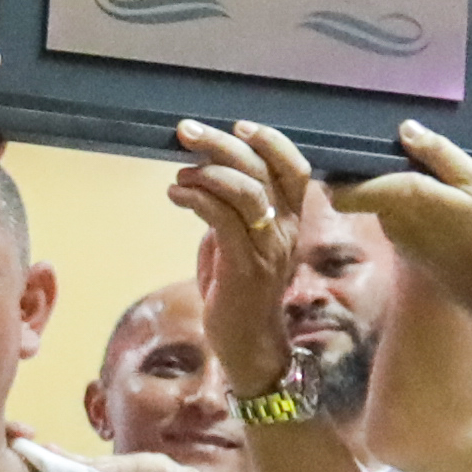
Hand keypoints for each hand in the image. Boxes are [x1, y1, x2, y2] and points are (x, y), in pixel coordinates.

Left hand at [164, 120, 315, 403]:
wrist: (249, 345)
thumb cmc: (239, 292)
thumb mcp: (239, 244)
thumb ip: (231, 212)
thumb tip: (205, 179)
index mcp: (291, 220)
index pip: (296, 168)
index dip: (271, 141)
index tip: (239, 126)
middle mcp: (286, 229)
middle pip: (262, 169)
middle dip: (222, 143)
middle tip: (187, 131)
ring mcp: (268, 248)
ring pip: (244, 189)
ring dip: (206, 171)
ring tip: (179, 173)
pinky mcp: (244, 266)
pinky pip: (221, 219)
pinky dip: (195, 198)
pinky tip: (175, 195)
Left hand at [351, 125, 471, 322]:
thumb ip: (438, 153)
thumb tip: (405, 129)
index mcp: (399, 198)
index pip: (342, 192)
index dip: (341, 173)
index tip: (360, 154)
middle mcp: (391, 222)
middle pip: (368, 195)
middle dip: (383, 175)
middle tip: (418, 159)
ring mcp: (401, 243)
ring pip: (387, 210)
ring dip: (403, 194)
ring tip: (440, 181)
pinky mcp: (414, 257)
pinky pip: (404, 225)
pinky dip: (416, 214)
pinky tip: (447, 209)